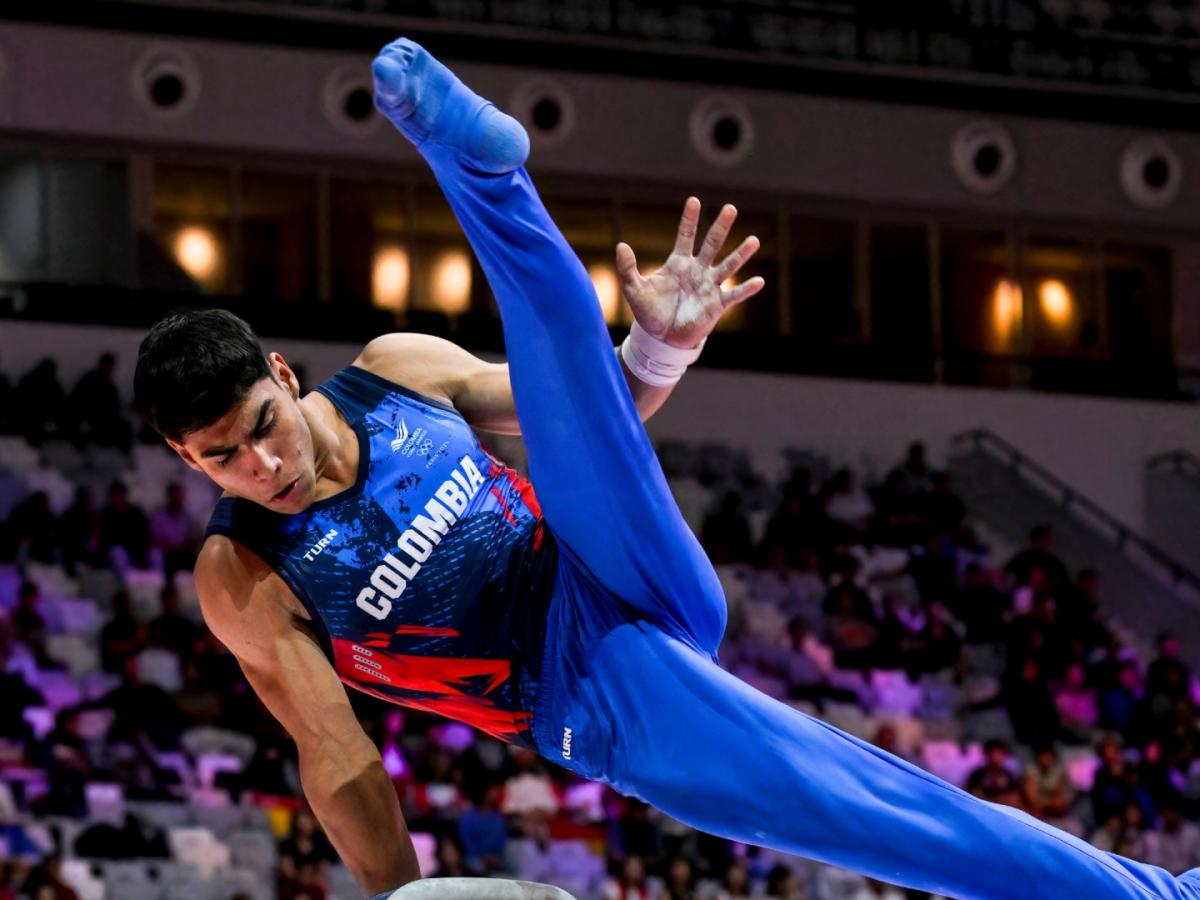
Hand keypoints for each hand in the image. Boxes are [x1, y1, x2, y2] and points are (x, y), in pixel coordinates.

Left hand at [615, 197, 765, 348]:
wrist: (661, 338)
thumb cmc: (649, 313)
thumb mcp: (634, 290)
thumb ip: (627, 268)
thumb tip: (621, 245)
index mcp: (678, 263)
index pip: (686, 236)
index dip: (689, 219)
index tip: (694, 200)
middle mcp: (697, 270)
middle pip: (712, 243)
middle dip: (721, 226)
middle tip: (730, 208)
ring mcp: (709, 286)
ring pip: (728, 265)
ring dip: (741, 253)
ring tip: (754, 240)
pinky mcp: (717, 305)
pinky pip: (734, 295)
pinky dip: (746, 289)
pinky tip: (759, 281)